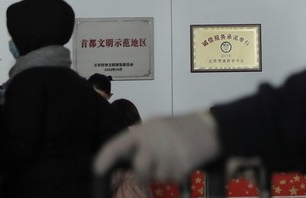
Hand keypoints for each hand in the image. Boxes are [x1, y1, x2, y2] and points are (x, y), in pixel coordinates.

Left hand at [94, 111, 221, 182]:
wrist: (208, 128)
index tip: (97, 170)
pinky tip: (183, 160)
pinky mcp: (180, 167)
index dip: (104, 158)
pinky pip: (172, 178)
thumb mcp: (156, 127)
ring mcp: (166, 156)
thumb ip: (140, 141)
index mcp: (142, 131)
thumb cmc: (179, 127)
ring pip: (156, 176)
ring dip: (162, 173)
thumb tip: (123, 158)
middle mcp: (151, 143)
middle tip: (151, 168)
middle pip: (139, 170)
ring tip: (173, 157)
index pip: (116, 145)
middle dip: (144, 174)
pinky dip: (176, 174)